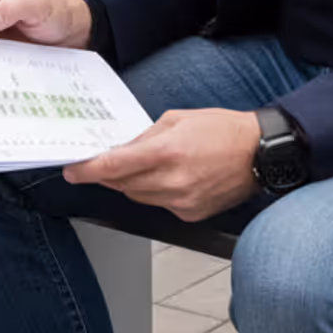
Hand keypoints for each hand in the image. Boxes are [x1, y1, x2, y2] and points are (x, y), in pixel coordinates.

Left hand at [62, 108, 264, 222]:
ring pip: (138, 196)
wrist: (259, 153)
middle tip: (99, 165)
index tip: (73, 171)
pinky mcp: (191, 213)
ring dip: (129, 183)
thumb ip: (145, 136)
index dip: (89, 170)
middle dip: (107, 175)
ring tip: (137, 166)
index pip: (115, 166)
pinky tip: (163, 178)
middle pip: (123, 184)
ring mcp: (183, 200)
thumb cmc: (223, 129)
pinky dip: (153, 192)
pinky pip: (158, 204)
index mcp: (168, 152)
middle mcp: (173, 180)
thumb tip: (122, 149)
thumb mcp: (177, 119)